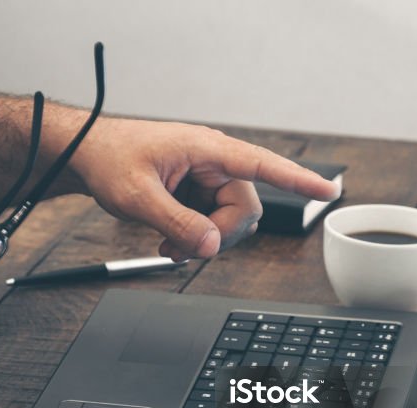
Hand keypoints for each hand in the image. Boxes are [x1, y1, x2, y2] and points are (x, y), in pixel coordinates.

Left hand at [70, 118, 341, 260]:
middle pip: (246, 210)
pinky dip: (196, 239)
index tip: (329, 190)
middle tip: (182, 250)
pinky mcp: (198, 194)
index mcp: (206, 149)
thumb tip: (210, 246)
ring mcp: (206, 179)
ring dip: (205, 241)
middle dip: (219, 237)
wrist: (88, 156)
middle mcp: (214, 162)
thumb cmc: (110, 160)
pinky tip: (171, 242)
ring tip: (169, 246)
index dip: (298, 180)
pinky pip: (213, 224)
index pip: (262, 164)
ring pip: (231, 222)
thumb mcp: (138, 196)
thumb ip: (177, 223)